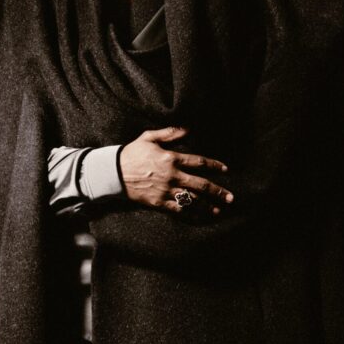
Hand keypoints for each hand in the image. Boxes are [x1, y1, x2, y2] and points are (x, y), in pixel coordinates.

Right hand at [119, 127, 233, 214]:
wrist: (113, 172)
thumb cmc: (132, 153)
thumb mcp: (149, 137)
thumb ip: (170, 133)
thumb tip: (188, 128)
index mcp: (171, 158)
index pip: (198, 162)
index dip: (214, 165)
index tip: (225, 170)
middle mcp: (172, 176)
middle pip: (201, 185)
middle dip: (217, 191)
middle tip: (231, 198)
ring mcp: (165, 191)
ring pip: (192, 200)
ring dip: (208, 205)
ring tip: (219, 209)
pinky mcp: (158, 202)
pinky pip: (178, 210)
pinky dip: (191, 213)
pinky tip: (200, 216)